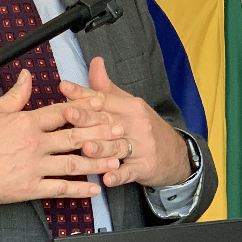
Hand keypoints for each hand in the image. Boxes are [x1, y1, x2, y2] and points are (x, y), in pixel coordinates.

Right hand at [0, 70, 106, 205]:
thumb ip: (15, 95)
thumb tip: (27, 77)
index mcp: (26, 122)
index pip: (62, 112)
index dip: (86, 106)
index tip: (103, 104)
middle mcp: (34, 143)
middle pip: (75, 136)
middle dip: (101, 133)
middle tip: (121, 131)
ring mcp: (34, 166)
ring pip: (73, 163)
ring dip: (97, 161)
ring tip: (115, 159)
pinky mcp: (30, 187)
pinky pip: (60, 188)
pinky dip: (79, 189)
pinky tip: (94, 188)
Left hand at [57, 57, 194, 190]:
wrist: (176, 154)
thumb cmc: (144, 128)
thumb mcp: (128, 105)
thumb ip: (107, 88)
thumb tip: (95, 62)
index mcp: (130, 106)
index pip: (104, 99)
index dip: (83, 94)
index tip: (64, 87)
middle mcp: (136, 124)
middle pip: (108, 121)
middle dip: (87, 118)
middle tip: (69, 114)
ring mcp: (142, 146)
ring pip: (118, 146)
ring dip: (102, 148)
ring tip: (86, 148)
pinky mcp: (145, 167)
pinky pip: (130, 172)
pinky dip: (118, 175)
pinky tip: (107, 179)